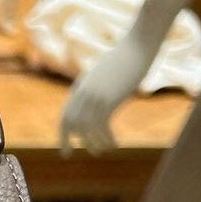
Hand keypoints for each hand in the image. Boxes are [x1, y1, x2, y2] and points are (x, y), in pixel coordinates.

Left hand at [59, 36, 155, 155]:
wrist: (137, 47)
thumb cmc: (125, 60)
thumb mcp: (104, 76)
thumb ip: (96, 90)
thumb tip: (97, 105)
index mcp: (80, 88)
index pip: (66, 115)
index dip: (63, 133)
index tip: (63, 147)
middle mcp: (84, 94)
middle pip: (71, 123)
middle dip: (67, 140)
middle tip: (68, 155)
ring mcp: (95, 96)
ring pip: (87, 128)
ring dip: (93, 143)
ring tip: (100, 152)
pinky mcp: (109, 99)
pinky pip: (102, 126)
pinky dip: (107, 138)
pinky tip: (115, 145)